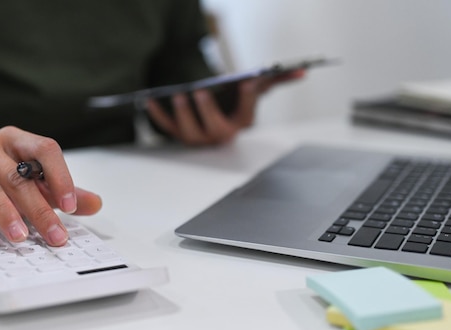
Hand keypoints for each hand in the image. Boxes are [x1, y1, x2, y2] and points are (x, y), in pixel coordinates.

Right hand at [0, 126, 101, 245]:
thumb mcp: (30, 186)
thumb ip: (59, 194)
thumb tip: (95, 204)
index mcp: (17, 140)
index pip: (44, 149)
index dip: (60, 176)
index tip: (70, 206)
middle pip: (18, 174)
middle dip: (39, 209)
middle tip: (53, 235)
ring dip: (5, 211)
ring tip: (19, 236)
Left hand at [146, 69, 304, 145]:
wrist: (208, 112)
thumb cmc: (232, 99)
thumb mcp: (254, 89)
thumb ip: (277, 80)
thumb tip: (301, 71)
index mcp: (240, 124)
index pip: (246, 115)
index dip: (247, 99)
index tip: (246, 82)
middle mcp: (220, 135)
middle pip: (215, 129)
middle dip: (207, 111)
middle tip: (200, 92)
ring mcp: (198, 137)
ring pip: (190, 132)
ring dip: (182, 115)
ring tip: (177, 95)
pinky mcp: (178, 133)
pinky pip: (167, 127)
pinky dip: (157, 116)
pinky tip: (150, 100)